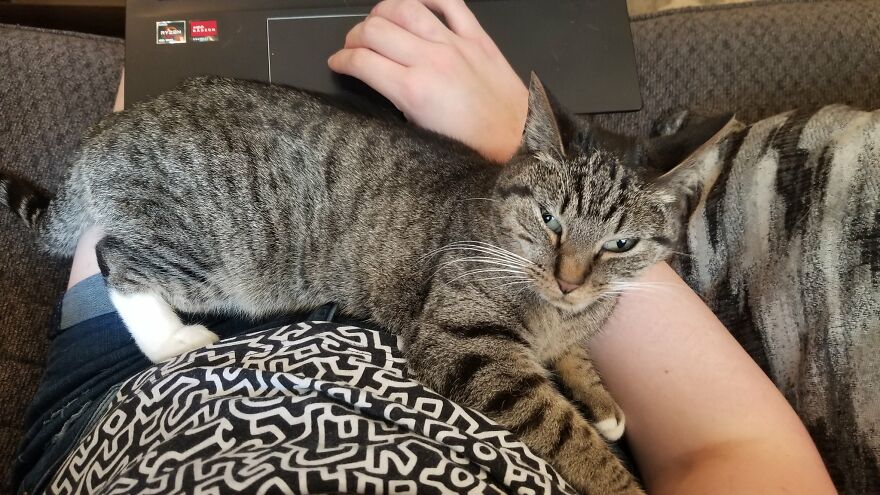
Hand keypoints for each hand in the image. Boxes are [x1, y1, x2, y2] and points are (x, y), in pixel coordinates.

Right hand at [328, 0, 527, 162]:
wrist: (515, 140)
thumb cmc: (472, 146)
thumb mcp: (421, 133)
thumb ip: (396, 102)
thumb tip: (379, 82)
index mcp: (412, 90)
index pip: (361, 61)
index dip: (341, 60)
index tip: (337, 62)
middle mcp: (430, 59)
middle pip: (375, 29)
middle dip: (354, 37)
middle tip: (353, 47)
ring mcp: (454, 43)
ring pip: (405, 8)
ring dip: (381, 12)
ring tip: (376, 22)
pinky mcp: (477, 37)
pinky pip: (449, 1)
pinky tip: (415, 2)